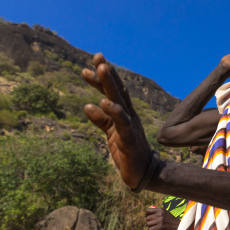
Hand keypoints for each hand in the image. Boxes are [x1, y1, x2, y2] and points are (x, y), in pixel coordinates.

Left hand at [82, 53, 152, 187]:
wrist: (142, 173)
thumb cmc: (127, 151)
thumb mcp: (111, 132)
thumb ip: (101, 119)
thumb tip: (87, 105)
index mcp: (124, 113)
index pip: (114, 91)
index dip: (105, 76)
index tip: (94, 61)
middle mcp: (129, 115)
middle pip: (117, 90)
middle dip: (107, 73)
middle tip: (97, 56)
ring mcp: (130, 125)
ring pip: (119, 101)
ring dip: (109, 84)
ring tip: (99, 69)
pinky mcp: (129, 138)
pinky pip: (121, 122)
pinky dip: (113, 111)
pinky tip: (102, 101)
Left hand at [146, 207, 179, 229]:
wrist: (179, 227)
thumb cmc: (172, 221)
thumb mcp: (166, 213)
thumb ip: (158, 213)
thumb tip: (148, 215)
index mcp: (161, 210)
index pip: (148, 210)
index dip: (146, 215)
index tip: (148, 218)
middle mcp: (160, 214)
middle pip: (148, 218)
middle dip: (149, 222)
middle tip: (152, 225)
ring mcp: (160, 220)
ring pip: (148, 224)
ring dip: (150, 227)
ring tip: (154, 229)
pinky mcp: (160, 227)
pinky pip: (150, 229)